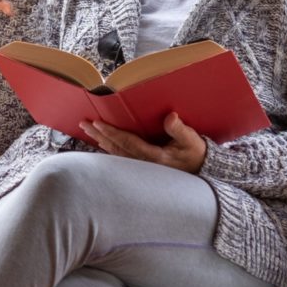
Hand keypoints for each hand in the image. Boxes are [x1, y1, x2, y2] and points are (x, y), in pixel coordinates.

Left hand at [79, 112, 206, 173]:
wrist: (202, 169)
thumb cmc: (196, 153)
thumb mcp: (192, 141)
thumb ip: (180, 130)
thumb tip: (171, 117)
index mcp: (154, 156)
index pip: (127, 142)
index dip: (111, 132)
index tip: (97, 123)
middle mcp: (144, 163)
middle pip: (116, 148)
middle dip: (99, 135)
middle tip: (84, 124)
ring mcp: (141, 166)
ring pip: (115, 153)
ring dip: (100, 140)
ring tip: (87, 130)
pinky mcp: (141, 165)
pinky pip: (120, 156)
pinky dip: (108, 148)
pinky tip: (100, 142)